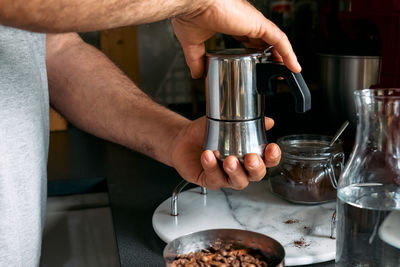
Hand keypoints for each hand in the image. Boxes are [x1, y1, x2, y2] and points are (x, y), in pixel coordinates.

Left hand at [170, 116, 280, 189]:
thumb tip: (268, 120)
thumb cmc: (206, 133)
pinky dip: (211, 167)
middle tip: (250, 158)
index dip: (273, 157)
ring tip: (229, 160)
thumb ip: (245, 121)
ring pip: (237, 182)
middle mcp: (241, 169)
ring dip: (235, 172)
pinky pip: (214, 178)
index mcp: (249, 155)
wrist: (183, 139)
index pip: (268, 161)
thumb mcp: (225, 122)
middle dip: (256, 168)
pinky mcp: (210, 181)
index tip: (272, 148)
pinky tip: (208, 156)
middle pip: (256, 176)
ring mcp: (226, 177)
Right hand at [172, 0, 300, 77]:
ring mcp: (253, 22)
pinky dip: (288, 53)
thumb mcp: (193, 44)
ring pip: (276, 40)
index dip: (255, 51)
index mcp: (232, 23)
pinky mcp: (258, 24)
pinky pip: (280, 39)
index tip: (257, 63)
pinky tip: (293, 66)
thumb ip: (196, 60)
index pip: (249, 38)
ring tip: (289, 71)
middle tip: (275, 69)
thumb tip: (197, 74)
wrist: (191, 4)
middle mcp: (245, 21)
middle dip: (271, 55)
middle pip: (264, 40)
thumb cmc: (190, 15)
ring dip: (284, 56)